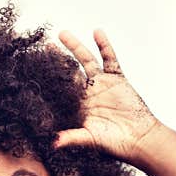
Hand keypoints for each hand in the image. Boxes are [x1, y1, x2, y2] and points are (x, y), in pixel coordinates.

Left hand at [55, 30, 162, 162]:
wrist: (139, 138)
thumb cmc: (115, 142)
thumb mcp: (90, 138)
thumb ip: (73, 137)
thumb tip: (53, 143)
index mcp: (79, 105)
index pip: (61, 88)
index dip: (50, 78)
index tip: (35, 67)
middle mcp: (89, 92)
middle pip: (70, 71)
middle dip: (58, 58)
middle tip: (45, 46)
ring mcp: (103, 83)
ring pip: (87, 60)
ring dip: (76, 47)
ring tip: (62, 34)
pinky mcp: (117, 78)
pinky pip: (109, 59)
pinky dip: (104, 46)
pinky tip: (97, 32)